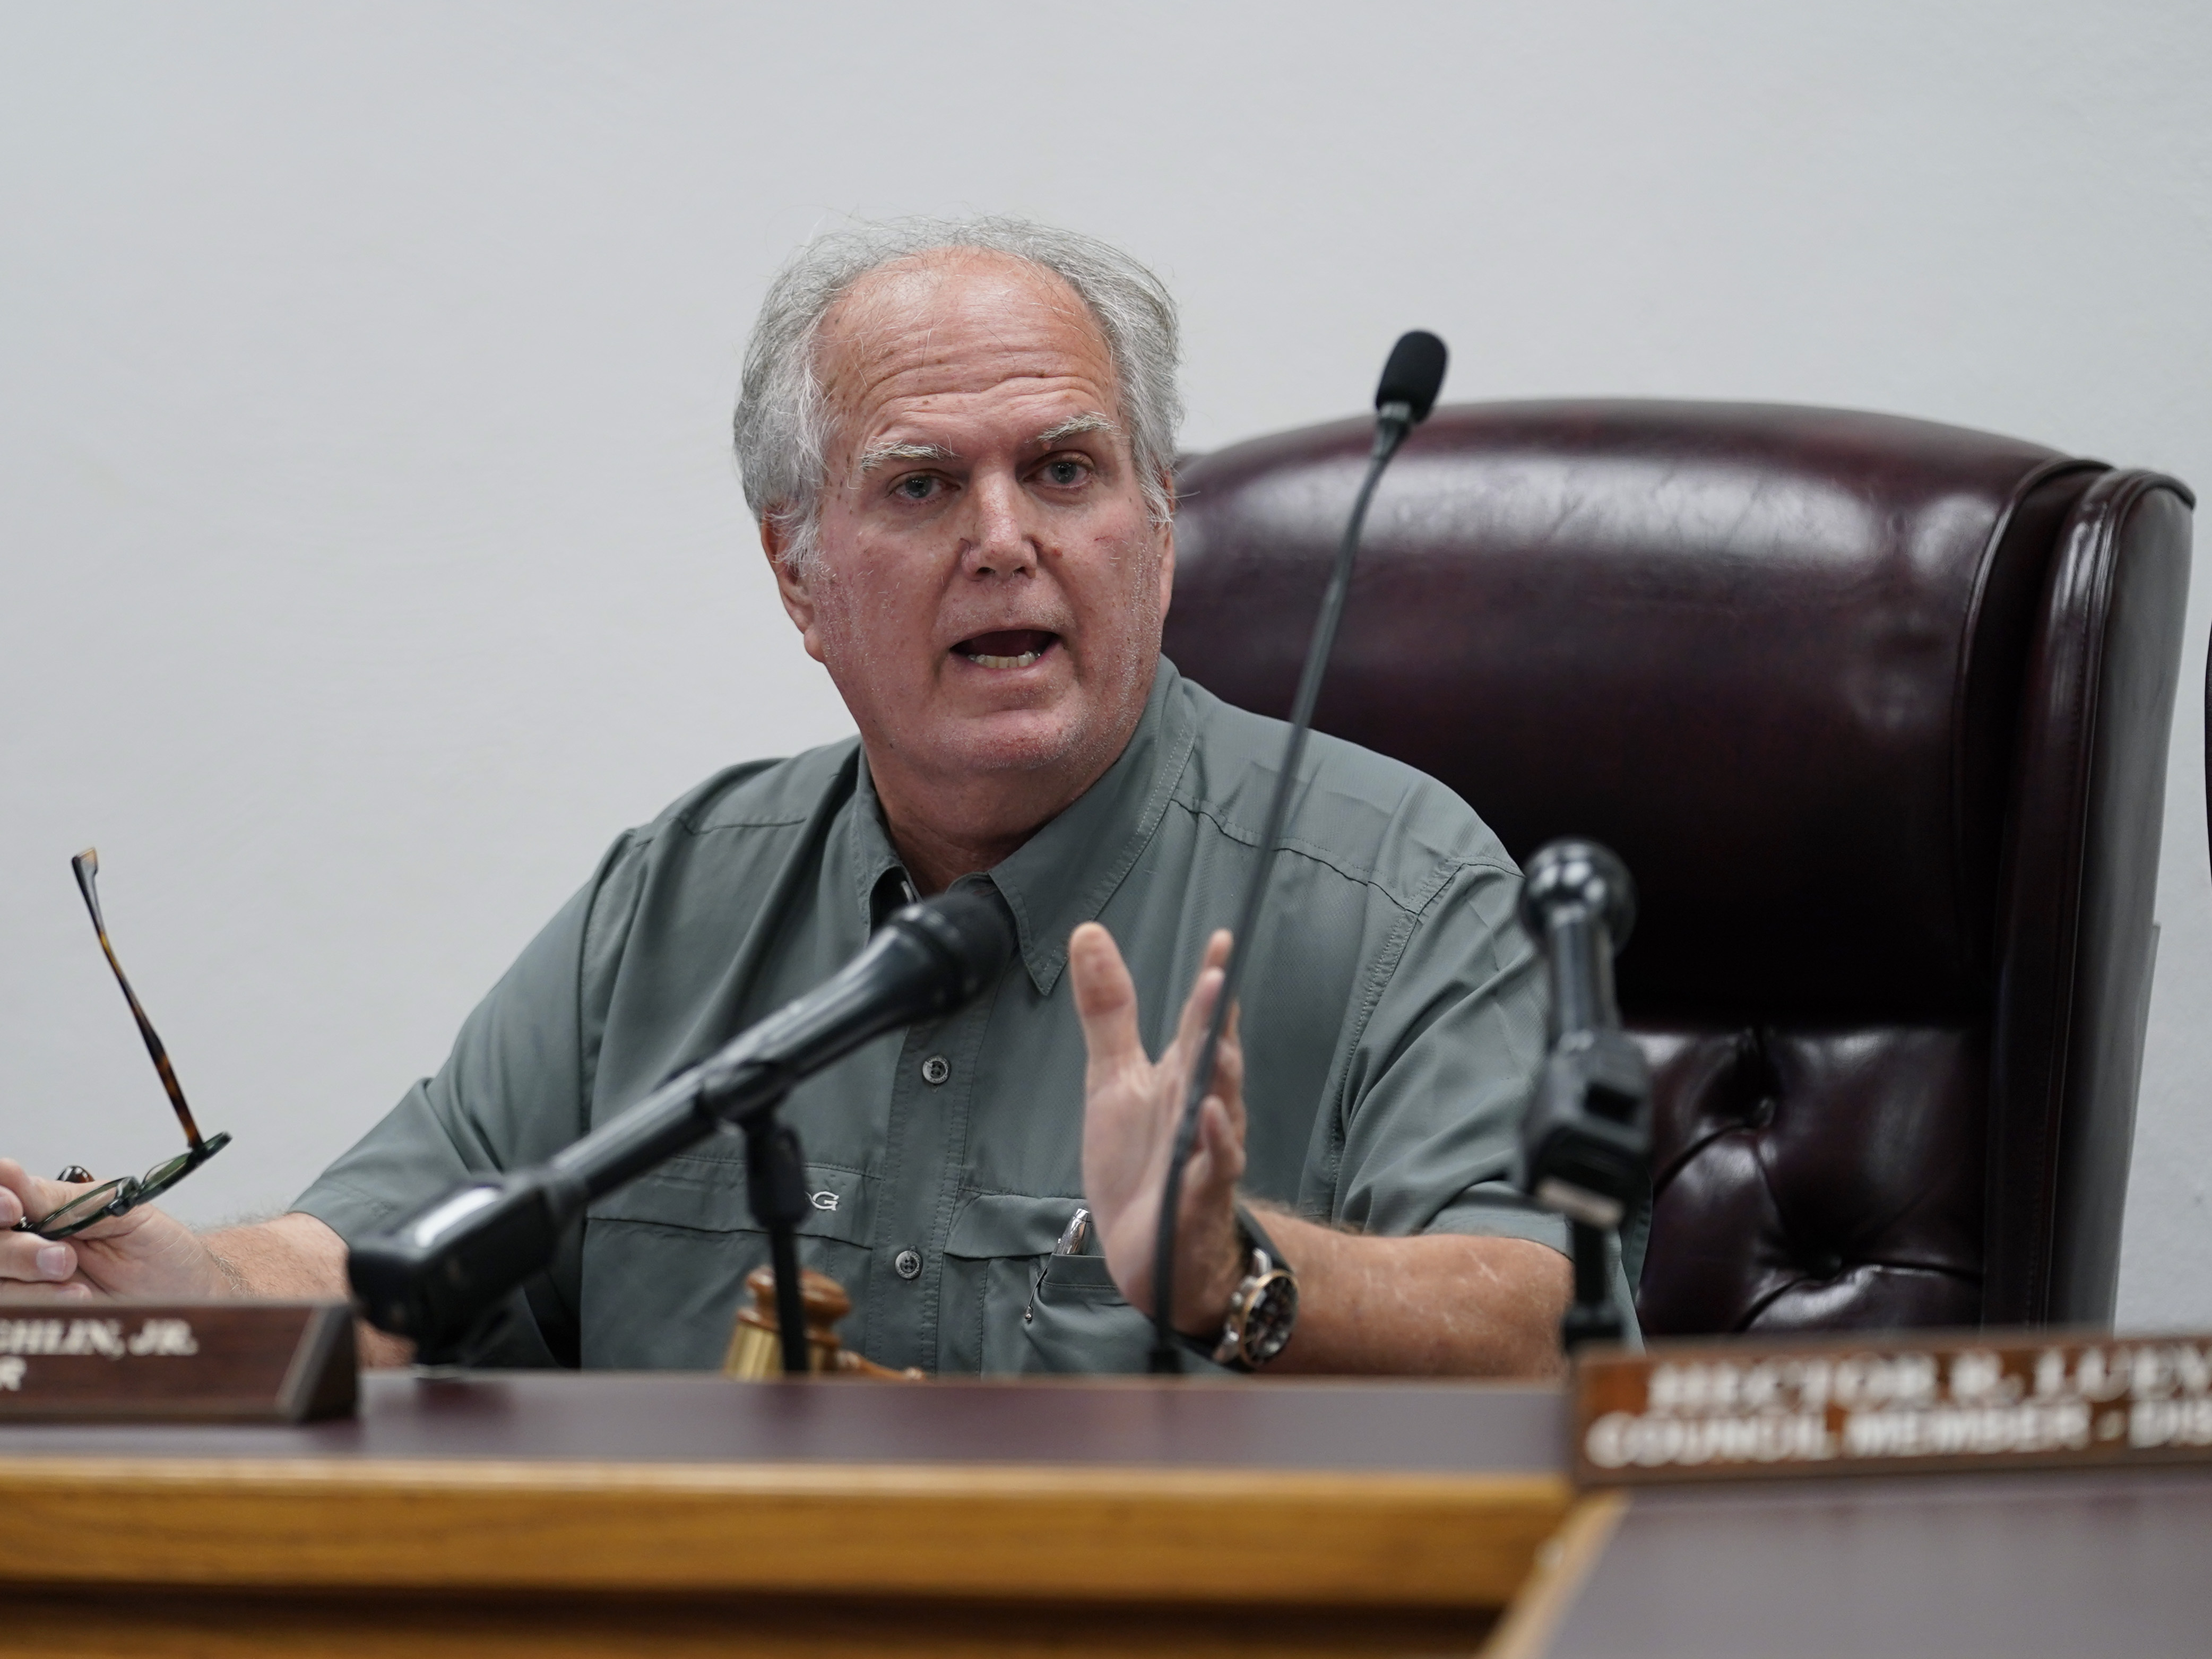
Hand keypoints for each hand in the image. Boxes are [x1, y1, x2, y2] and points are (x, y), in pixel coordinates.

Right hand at [0, 1160, 232, 1301]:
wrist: (188, 1296)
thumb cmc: (163, 1251)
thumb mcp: (126, 1212)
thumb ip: (70, 1201)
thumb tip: (16, 1179)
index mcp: (47, 1208)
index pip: (3, 1195)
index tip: (14, 1206)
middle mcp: (29, 1242)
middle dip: (15, 1248)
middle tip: (61, 1257)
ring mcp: (29, 1280)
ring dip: (30, 1279)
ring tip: (75, 1277)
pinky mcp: (37, 1313)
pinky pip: (12, 1311)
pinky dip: (40, 1303)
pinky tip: (77, 1299)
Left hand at [1069, 924, 1246, 1334]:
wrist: (1146, 1249)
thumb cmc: (1138, 1160)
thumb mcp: (1112, 1078)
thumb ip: (1107, 1010)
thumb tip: (1088, 932)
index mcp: (1179, 1075)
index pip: (1200, 1020)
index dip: (1212, 982)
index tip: (1222, 939)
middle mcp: (1200, 1104)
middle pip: (1212, 1055)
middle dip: (1217, 1019)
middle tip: (1219, 977)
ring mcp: (1204, 1148)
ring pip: (1222, 1105)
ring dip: (1223, 1075)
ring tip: (1219, 1043)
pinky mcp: (1200, 1192)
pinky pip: (1217, 1163)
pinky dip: (1217, 1141)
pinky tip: (1212, 1115)